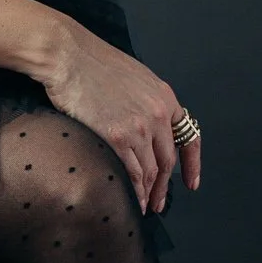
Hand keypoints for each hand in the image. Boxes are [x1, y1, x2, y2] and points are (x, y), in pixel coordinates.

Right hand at [40, 19, 201, 215]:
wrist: (68, 56)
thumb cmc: (93, 63)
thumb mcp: (135, 77)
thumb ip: (147, 102)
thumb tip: (147, 126)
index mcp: (165, 97)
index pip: (189, 137)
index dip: (193, 164)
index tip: (191, 183)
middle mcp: (157, 114)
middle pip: (168, 160)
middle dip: (164, 186)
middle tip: (159, 202)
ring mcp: (139, 127)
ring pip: (151, 170)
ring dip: (150, 192)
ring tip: (145, 206)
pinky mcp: (117, 137)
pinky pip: (132, 172)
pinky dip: (134, 191)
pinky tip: (131, 199)